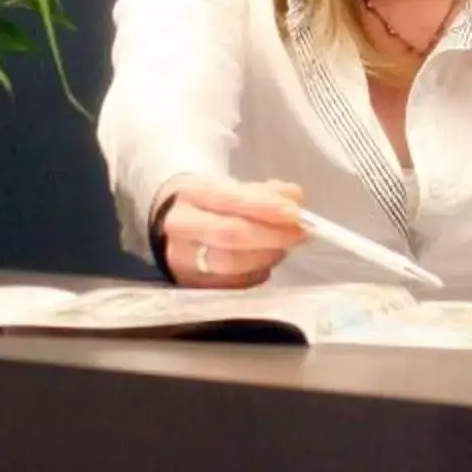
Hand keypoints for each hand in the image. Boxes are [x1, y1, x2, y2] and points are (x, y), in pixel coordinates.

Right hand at [153, 176, 305, 288]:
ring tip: (285, 247)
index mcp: (192, 192)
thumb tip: (293, 196)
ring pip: (231, 263)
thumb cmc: (208, 204)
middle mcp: (181, 225)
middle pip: (231, 234)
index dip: (265, 207)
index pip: (230, 199)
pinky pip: (231, 284)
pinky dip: (257, 273)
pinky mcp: (191, 283)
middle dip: (272, 235)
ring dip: (267, 256)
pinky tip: (267, 262)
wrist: (170, 226)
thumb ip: (264, 191)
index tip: (295, 213)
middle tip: (302, 234)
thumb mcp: (230, 187)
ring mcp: (182, 258)